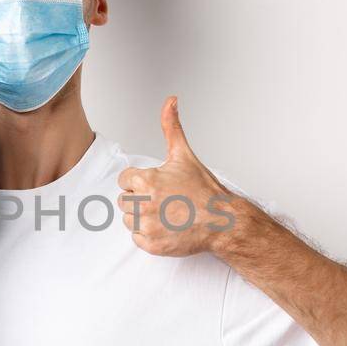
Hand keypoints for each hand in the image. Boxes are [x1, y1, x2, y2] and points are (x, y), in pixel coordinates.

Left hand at [117, 96, 235, 256]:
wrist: (222, 220)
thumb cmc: (203, 189)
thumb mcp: (184, 155)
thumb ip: (171, 126)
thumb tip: (170, 100)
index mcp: (145, 180)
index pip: (125, 180)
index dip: (140, 182)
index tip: (158, 186)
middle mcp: (143, 204)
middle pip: (125, 201)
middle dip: (141, 199)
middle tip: (165, 200)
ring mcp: (147, 226)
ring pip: (129, 220)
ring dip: (143, 218)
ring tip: (166, 214)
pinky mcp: (151, 245)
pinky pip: (137, 239)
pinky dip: (149, 236)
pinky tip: (166, 228)